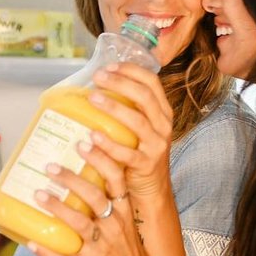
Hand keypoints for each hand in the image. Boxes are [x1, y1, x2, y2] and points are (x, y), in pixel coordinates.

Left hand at [27, 153, 149, 255]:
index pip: (116, 179)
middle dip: (72, 180)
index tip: (84, 142)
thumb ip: (108, 198)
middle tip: (51, 167)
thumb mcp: (125, 218)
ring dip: (58, 208)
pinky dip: (48, 252)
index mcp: (123, 210)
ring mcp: (102, 246)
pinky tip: (31, 243)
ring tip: (39, 194)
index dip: (101, 159)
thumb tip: (77, 170)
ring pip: (80, 224)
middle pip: (94, 197)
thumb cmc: (126, 246)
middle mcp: (114, 225)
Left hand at [89, 63, 173, 199]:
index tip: (108, 66)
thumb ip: (127, 108)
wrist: (151, 189)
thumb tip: (94, 86)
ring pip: (137, 121)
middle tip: (97, 77)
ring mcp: (156, 145)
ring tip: (92, 98)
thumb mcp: (140, 128)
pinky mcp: (146, 164)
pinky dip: (109, 144)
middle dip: (120, 83)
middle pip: (145, 96)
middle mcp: (163, 126)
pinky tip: (93, 135)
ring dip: (113, 107)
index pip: (152, 82)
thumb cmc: (138, 153)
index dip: (131, 70)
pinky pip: (127, 153)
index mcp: (162, 112)